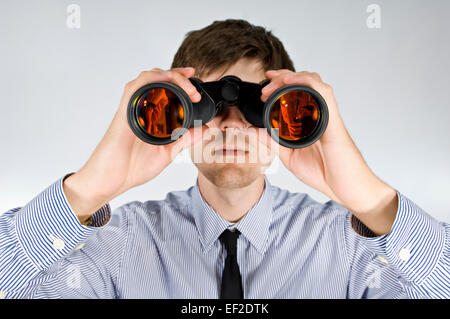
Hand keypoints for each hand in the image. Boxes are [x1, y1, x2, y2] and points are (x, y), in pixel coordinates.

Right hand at [64, 67, 205, 221]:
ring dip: (170, 76)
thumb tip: (205, 130)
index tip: (195, 79)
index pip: (166, 88)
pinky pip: (136, 87)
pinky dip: (151, 79)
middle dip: (180, 76)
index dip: (181, 80)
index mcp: (152, 115)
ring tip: (186, 83)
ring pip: (150, 77)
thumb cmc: (133, 167)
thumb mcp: (168, 153)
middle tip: (194, 87)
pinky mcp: (125, 112)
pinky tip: (165, 80)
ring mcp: (133, 108)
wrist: (112, 180)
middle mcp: (142, 108)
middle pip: (160, 78)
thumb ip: (185, 140)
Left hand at [259, 70, 397, 234]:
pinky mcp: (333, 119)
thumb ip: (273, 143)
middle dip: (281, 78)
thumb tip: (253, 131)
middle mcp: (319, 113)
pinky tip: (290, 81)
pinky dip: (306, 82)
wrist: (347, 188)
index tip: (264, 87)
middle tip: (265, 86)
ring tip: (273, 82)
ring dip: (290, 77)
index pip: (297, 92)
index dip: (280, 84)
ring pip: (312, 81)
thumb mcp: (289, 156)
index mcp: (310, 120)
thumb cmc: (325, 173)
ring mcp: (327, 114)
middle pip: (304, 82)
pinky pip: (322, 92)